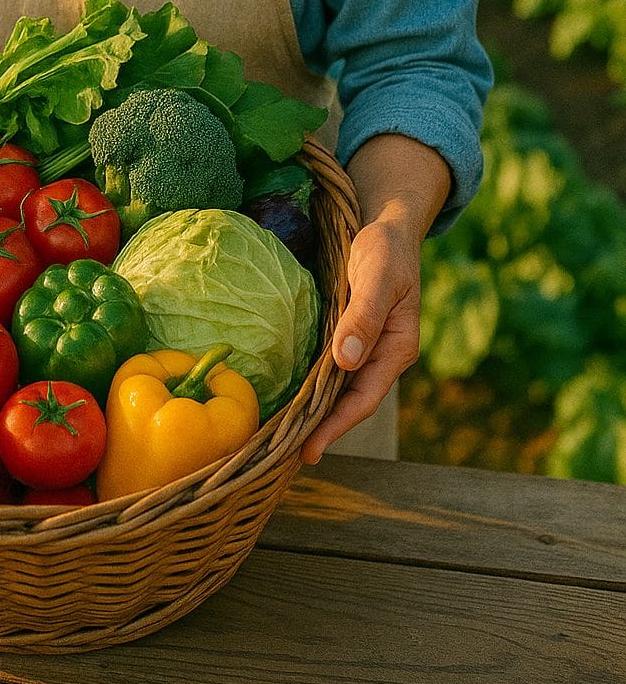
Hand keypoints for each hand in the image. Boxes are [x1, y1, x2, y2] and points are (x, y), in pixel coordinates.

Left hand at [299, 215, 420, 462]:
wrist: (388, 227)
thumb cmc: (386, 249)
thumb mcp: (378, 275)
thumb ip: (364, 315)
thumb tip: (345, 361)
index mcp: (398, 347)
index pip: (365, 397)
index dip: (337, 425)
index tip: (310, 450)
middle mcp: (383, 354)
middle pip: (351, 401)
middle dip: (322, 428)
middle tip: (285, 455)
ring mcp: (366, 347)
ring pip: (339, 388)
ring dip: (316, 411)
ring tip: (284, 436)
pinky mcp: (350, 335)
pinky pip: (331, 368)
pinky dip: (313, 385)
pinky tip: (292, 395)